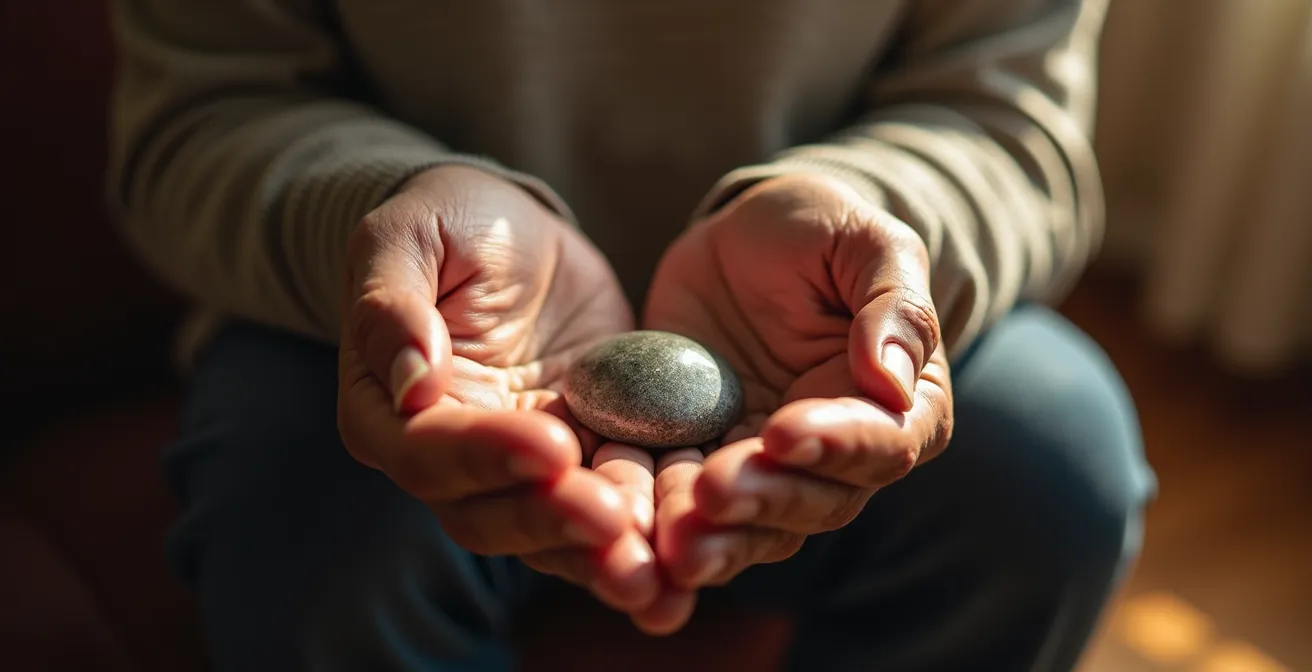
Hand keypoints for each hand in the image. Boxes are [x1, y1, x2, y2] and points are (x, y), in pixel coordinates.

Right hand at [336, 165, 658, 613]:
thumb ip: (392, 305)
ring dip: (603, 557)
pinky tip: (691, 569)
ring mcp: (522, 471)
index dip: (486, 455)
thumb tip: (409, 382)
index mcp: (390, 413)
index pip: (429, 451)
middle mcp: (450, 460)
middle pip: (491, 514)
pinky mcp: (586, 459)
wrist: (512, 231)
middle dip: (555, 521)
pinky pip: (611, 509)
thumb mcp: (407, 236)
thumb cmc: (449, 222)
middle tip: (615, 521)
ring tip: (660, 573)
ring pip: (554, 533)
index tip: (550, 445)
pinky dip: (646, 540)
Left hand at [643, 174, 954, 608]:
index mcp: (898, 405)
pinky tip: (623, 530)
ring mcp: (766, 468)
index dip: (837, 446)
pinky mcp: (700, 461)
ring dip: (711, 536)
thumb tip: (893, 382)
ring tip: (669, 542)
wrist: (740, 238)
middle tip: (711, 495)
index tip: (782, 433)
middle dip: (762, 503)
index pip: (883, 442)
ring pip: (749, 523)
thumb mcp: (864, 241)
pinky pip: (678, 501)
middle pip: (813, 500)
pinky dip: (654, 520)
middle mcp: (840, 454)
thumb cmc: (818, 230)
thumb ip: (894, 304)